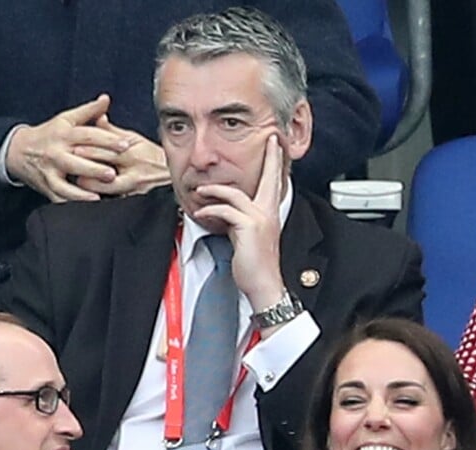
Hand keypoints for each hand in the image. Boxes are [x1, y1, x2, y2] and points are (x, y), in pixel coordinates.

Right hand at [6, 95, 131, 202]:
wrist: (18, 150)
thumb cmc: (48, 134)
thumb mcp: (66, 119)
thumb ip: (88, 111)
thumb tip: (106, 99)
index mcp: (64, 134)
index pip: (89, 136)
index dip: (108, 140)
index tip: (126, 145)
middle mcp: (56, 153)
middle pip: (76, 161)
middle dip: (95, 168)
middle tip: (113, 174)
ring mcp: (50, 172)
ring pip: (65, 184)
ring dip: (82, 192)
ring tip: (98, 196)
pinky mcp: (47, 187)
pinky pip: (60, 198)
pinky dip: (72, 204)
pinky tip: (85, 207)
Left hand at [75, 117, 170, 195]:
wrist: (175, 176)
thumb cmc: (155, 157)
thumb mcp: (137, 139)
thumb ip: (114, 131)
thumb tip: (98, 118)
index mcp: (134, 153)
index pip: (108, 151)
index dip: (89, 150)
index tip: (74, 149)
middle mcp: (135, 173)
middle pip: (106, 172)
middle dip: (86, 170)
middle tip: (69, 168)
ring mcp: (135, 190)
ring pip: (110, 192)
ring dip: (92, 188)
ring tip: (77, 186)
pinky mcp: (135, 202)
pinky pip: (117, 203)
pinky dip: (103, 202)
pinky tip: (90, 200)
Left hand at [193, 135, 285, 313]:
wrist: (264, 284)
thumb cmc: (255, 264)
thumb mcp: (248, 237)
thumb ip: (240, 221)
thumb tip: (226, 213)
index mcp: (270, 214)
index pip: (275, 183)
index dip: (275, 162)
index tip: (276, 144)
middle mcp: (269, 213)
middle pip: (270, 178)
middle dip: (270, 156)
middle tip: (270, 138)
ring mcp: (260, 219)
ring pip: (235, 194)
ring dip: (214, 191)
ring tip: (200, 191)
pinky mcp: (249, 227)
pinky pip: (225, 211)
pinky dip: (210, 209)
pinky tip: (200, 212)